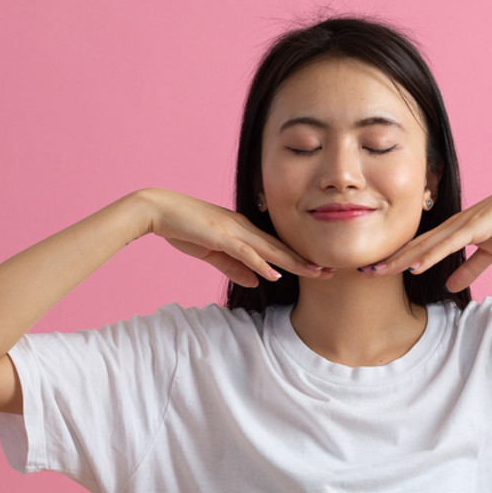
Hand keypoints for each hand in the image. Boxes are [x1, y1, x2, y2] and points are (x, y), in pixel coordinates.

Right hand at [143, 189, 330, 286]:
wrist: (160, 210)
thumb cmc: (185, 228)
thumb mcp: (213, 253)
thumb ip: (236, 267)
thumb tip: (260, 282)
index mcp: (244, 231)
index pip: (277, 248)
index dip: (299, 259)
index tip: (320, 269)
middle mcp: (244, 228)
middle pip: (281, 248)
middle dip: (306, 261)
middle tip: (331, 272)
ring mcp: (234, 230)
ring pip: (270, 249)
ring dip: (293, 262)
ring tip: (315, 272)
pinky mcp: (220, 235)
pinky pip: (245, 252)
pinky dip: (261, 263)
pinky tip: (276, 274)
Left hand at [363, 175, 491, 291]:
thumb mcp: (488, 252)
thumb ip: (470, 269)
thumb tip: (451, 286)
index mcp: (452, 232)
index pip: (418, 248)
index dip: (396, 258)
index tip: (375, 269)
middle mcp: (450, 227)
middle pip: (413, 247)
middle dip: (388, 259)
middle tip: (362, 271)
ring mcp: (459, 226)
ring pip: (424, 246)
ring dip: (400, 259)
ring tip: (378, 271)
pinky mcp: (473, 228)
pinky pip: (447, 245)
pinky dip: (429, 256)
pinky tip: (414, 266)